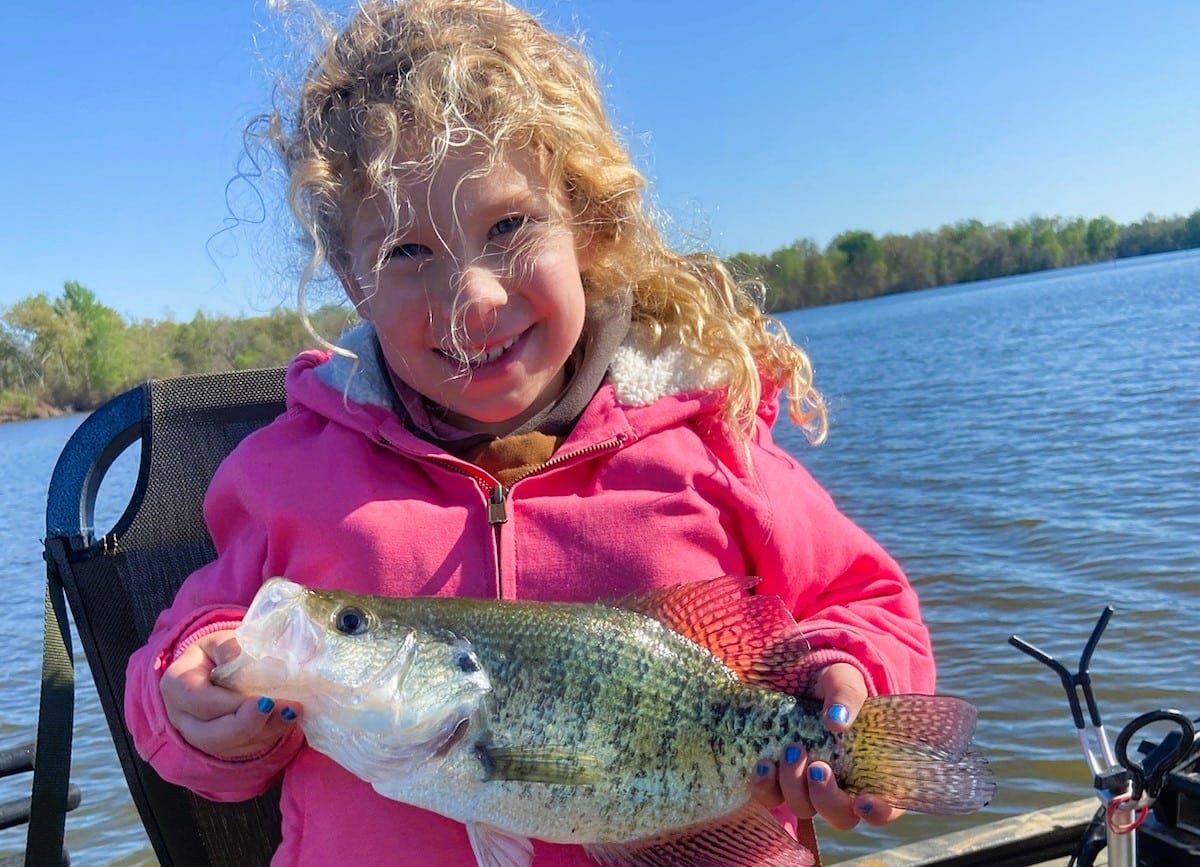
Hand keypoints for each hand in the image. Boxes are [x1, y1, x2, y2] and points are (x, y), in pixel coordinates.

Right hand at [160, 629, 302, 759]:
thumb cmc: (217, 653)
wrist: (213, 670)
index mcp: (177, 685)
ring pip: (230, 747)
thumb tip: (248, 658)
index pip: (202, 702)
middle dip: (250, 726)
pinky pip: (244, 749)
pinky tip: (289, 719)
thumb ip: (230, 648)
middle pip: (211, 736)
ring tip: (293, 713)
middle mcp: (183, 718)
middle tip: (285, 709)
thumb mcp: (219, 641)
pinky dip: (269, 736)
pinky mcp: (222, 746)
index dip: (234, 704)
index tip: (264, 699)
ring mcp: (201, 737)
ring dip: (266, 732)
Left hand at [749, 663, 903, 829]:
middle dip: (827, 799)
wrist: (796, 679)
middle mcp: (840, 786)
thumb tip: (838, 720)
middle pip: (841, 816)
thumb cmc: (831, 684)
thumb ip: (847, 695)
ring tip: (791, 751)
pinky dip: (766, 787)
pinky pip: (771, 798)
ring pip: (804, 809)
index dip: (879, 811)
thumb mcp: (844, 680)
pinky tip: (764, 766)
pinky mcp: (778, 780)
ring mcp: (807, 786)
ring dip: (795, 788)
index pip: (886, 806)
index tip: (863, 801)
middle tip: (818, 767)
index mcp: (869, 770)